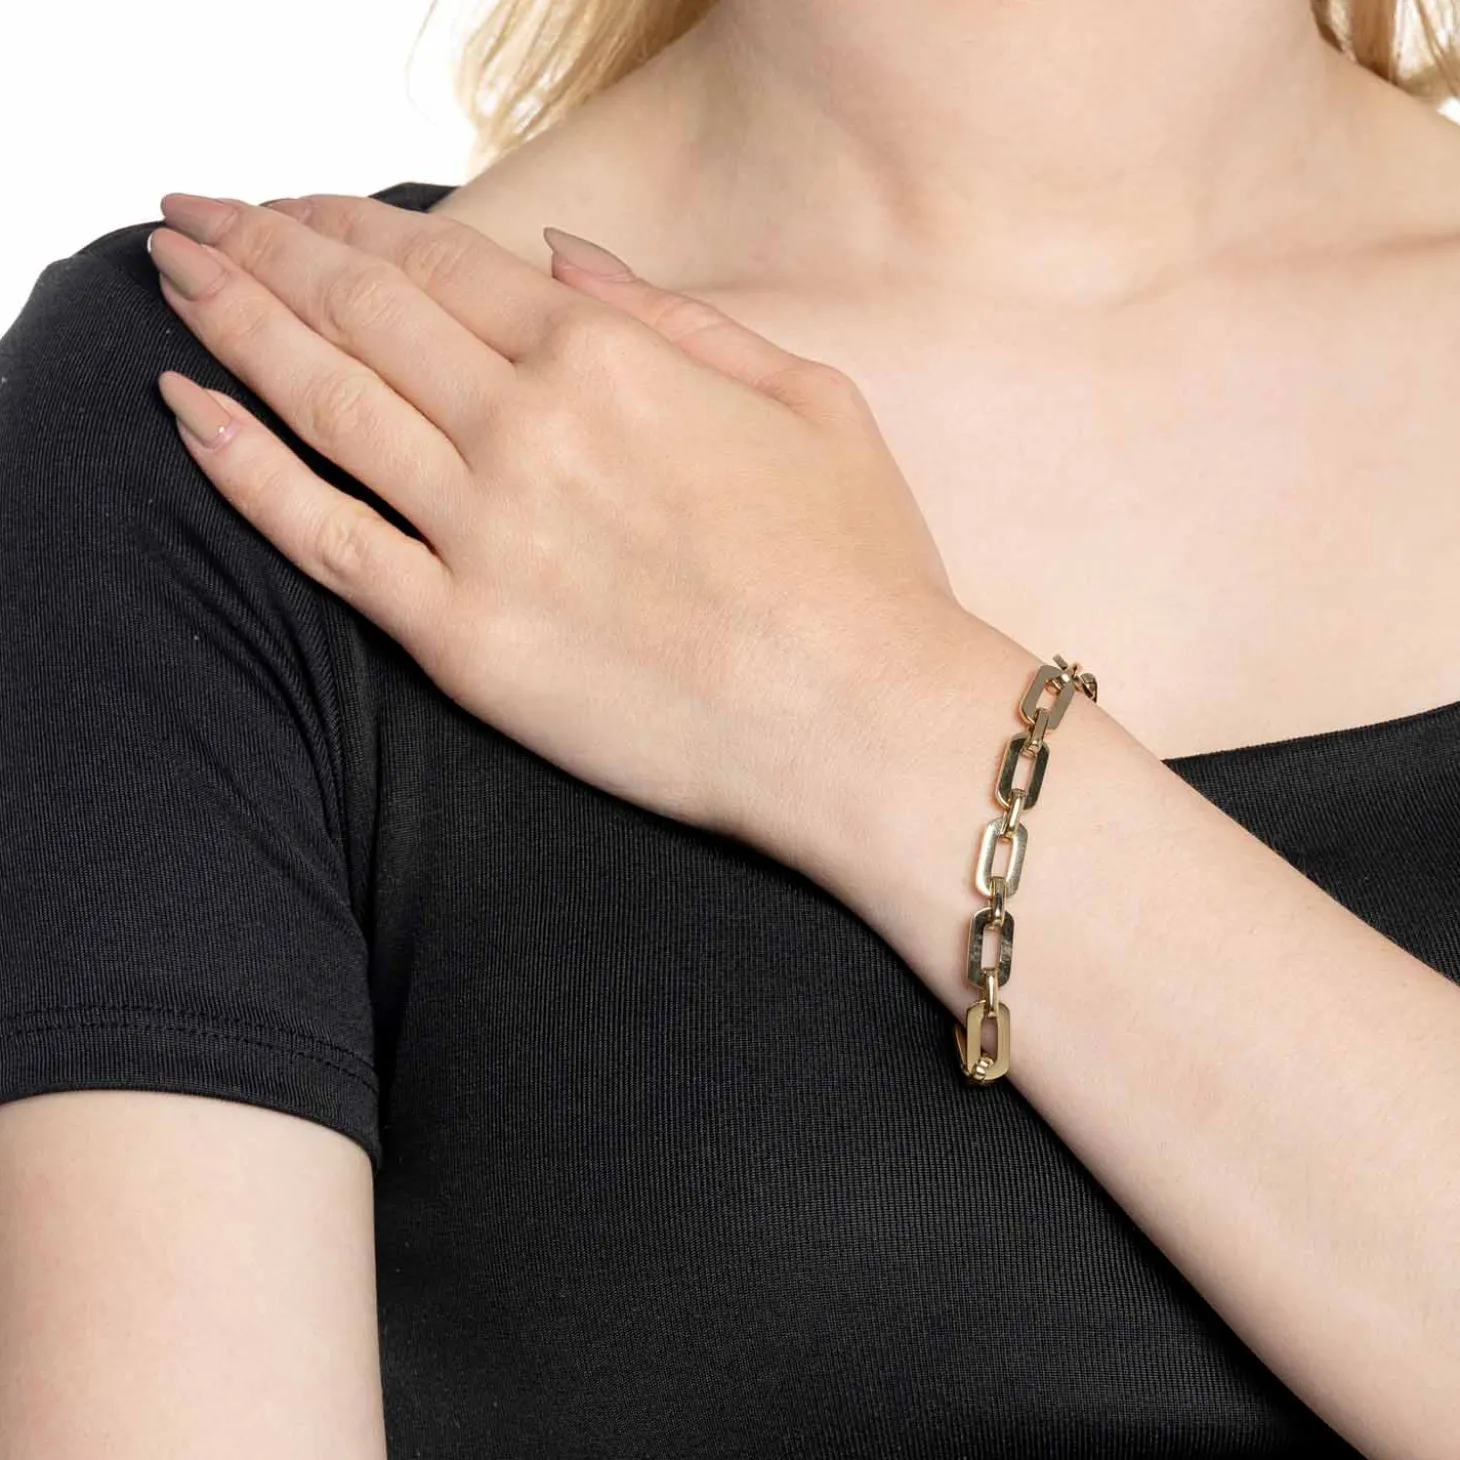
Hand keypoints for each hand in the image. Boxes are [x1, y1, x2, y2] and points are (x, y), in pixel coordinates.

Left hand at [147, 191, 974, 860]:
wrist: (865, 725)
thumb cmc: (859, 568)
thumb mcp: (808, 396)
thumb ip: (677, 314)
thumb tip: (563, 256)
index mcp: (612, 358)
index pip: (441, 263)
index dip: (349, 224)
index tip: (295, 210)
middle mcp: (528, 428)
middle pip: (360, 311)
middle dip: (264, 250)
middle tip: (198, 220)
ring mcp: (485, 535)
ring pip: (323, 402)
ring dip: (233, 324)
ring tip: (173, 278)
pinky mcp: (462, 640)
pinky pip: (323, 539)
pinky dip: (243, 468)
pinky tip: (187, 411)